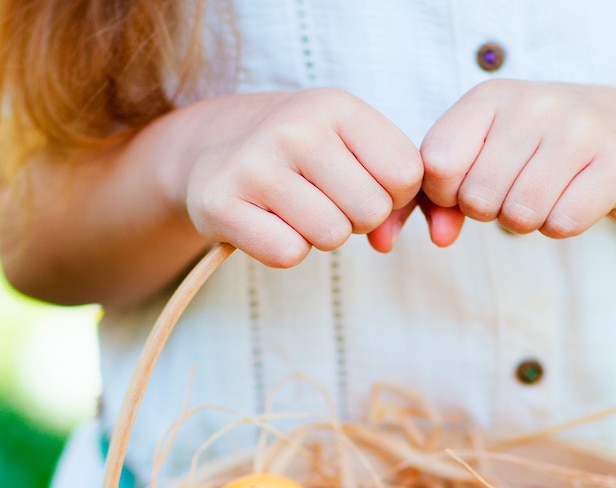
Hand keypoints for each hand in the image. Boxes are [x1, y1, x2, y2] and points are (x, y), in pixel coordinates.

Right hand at [169, 88, 424, 266]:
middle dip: (355, 220)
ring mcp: (254, 163)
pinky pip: (288, 253)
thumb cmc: (299, 158)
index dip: (392, 196)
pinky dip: (282, 250)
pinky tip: (265, 223)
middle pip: (371, 210)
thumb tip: (387, 242)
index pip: (406, 174)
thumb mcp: (350, 147)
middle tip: (323, 202)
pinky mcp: (220, 202)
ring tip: (294, 210)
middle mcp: (295, 126)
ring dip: (318, 237)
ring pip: (331, 236)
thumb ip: (393, 189)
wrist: (209, 152)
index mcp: (336, 106)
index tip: (361, 185)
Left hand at [414, 80, 615, 241]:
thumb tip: (440, 237)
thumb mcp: (479, 156)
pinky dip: (559, 226)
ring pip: (521, 215)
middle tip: (510, 192)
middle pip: (479, 198)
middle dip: (488, 211)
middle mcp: (534, 104)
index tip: (466, 186)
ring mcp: (578, 129)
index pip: (438, 163)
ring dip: (524, 222)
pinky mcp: (614, 161)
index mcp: (489, 97)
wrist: (614, 129)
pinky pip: (563, 223)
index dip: (445, 194)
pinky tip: (568, 200)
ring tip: (539, 196)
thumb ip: (441, 197)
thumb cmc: (529, 150)